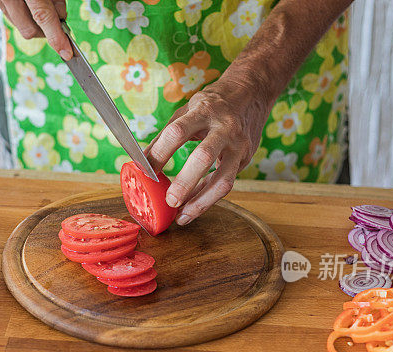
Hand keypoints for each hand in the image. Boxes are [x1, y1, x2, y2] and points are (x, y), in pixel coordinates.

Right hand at [0, 0, 71, 60]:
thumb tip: (61, 17)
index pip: (42, 16)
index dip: (56, 36)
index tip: (66, 52)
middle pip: (30, 30)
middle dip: (46, 30)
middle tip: (56, 17)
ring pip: (19, 24)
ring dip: (33, 20)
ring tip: (38, 1)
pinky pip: (9, 14)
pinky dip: (21, 11)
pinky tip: (24, 0)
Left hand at [146, 72, 271, 225]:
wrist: (251, 94)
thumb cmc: (212, 105)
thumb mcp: (186, 111)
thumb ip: (164, 136)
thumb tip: (140, 162)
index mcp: (203, 111)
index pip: (177, 132)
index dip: (160, 153)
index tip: (145, 171)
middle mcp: (223, 128)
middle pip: (203, 157)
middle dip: (185, 182)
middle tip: (169, 201)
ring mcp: (238, 145)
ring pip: (223, 179)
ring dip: (201, 201)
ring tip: (182, 216)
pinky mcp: (245, 159)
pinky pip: (226, 183)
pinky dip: (208, 198)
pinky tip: (193, 208)